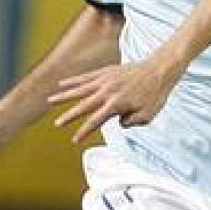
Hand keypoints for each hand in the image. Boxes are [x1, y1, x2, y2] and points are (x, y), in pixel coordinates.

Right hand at [48, 59, 177, 142]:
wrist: (160, 69)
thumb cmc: (156, 94)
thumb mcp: (147, 116)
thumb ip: (131, 123)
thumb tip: (119, 123)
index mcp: (116, 105)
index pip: (95, 121)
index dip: (84, 132)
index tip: (74, 140)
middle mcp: (107, 92)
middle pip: (83, 106)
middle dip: (68, 116)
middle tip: (57, 124)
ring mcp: (105, 80)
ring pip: (79, 89)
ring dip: (64, 96)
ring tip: (50, 100)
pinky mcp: (106, 71)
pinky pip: (86, 77)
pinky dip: (73, 81)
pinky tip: (62, 84)